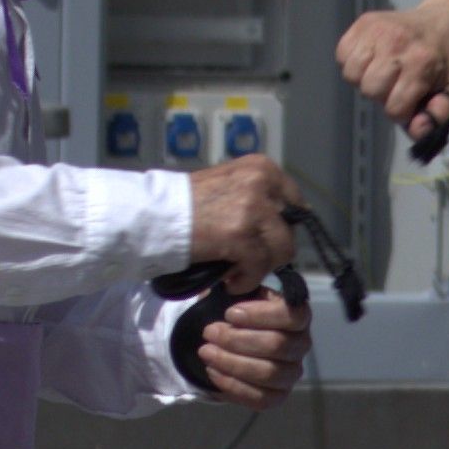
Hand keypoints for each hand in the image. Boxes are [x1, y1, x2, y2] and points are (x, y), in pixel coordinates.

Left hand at [184, 291, 307, 404]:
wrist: (230, 341)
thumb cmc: (239, 314)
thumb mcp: (238, 294)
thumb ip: (237, 287)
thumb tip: (226, 283)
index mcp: (297, 316)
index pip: (292, 316)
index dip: (261, 315)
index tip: (229, 313)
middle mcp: (300, 345)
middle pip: (277, 345)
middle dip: (237, 339)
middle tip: (209, 332)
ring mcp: (291, 373)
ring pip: (268, 373)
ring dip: (231, 363)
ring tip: (205, 352)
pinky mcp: (278, 396)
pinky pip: (260, 398)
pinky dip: (233, 386)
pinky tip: (212, 372)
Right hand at [185, 150, 311, 270]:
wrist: (153, 216)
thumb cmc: (186, 205)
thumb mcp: (229, 187)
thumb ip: (256, 198)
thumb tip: (283, 222)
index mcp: (262, 167)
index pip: (295, 203)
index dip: (282, 229)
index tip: (264, 242)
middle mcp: (262, 182)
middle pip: (291, 230)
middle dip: (270, 250)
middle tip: (245, 259)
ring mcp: (253, 207)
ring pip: (282, 250)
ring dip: (259, 267)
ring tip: (235, 270)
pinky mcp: (241, 234)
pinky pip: (260, 267)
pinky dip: (246, 280)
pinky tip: (229, 280)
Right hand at [336, 4, 448, 150]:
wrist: (444, 23)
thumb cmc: (445, 62)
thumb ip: (439, 117)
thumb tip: (419, 129)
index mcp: (421, 63)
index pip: (394, 108)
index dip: (402, 111)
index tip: (411, 99)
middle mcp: (397, 44)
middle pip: (370, 90)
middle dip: (382, 94)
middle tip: (397, 83)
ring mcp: (378, 30)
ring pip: (352, 74)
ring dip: (365, 78)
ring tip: (383, 71)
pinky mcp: (364, 22)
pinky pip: (342, 54)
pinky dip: (353, 61)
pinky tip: (372, 58)